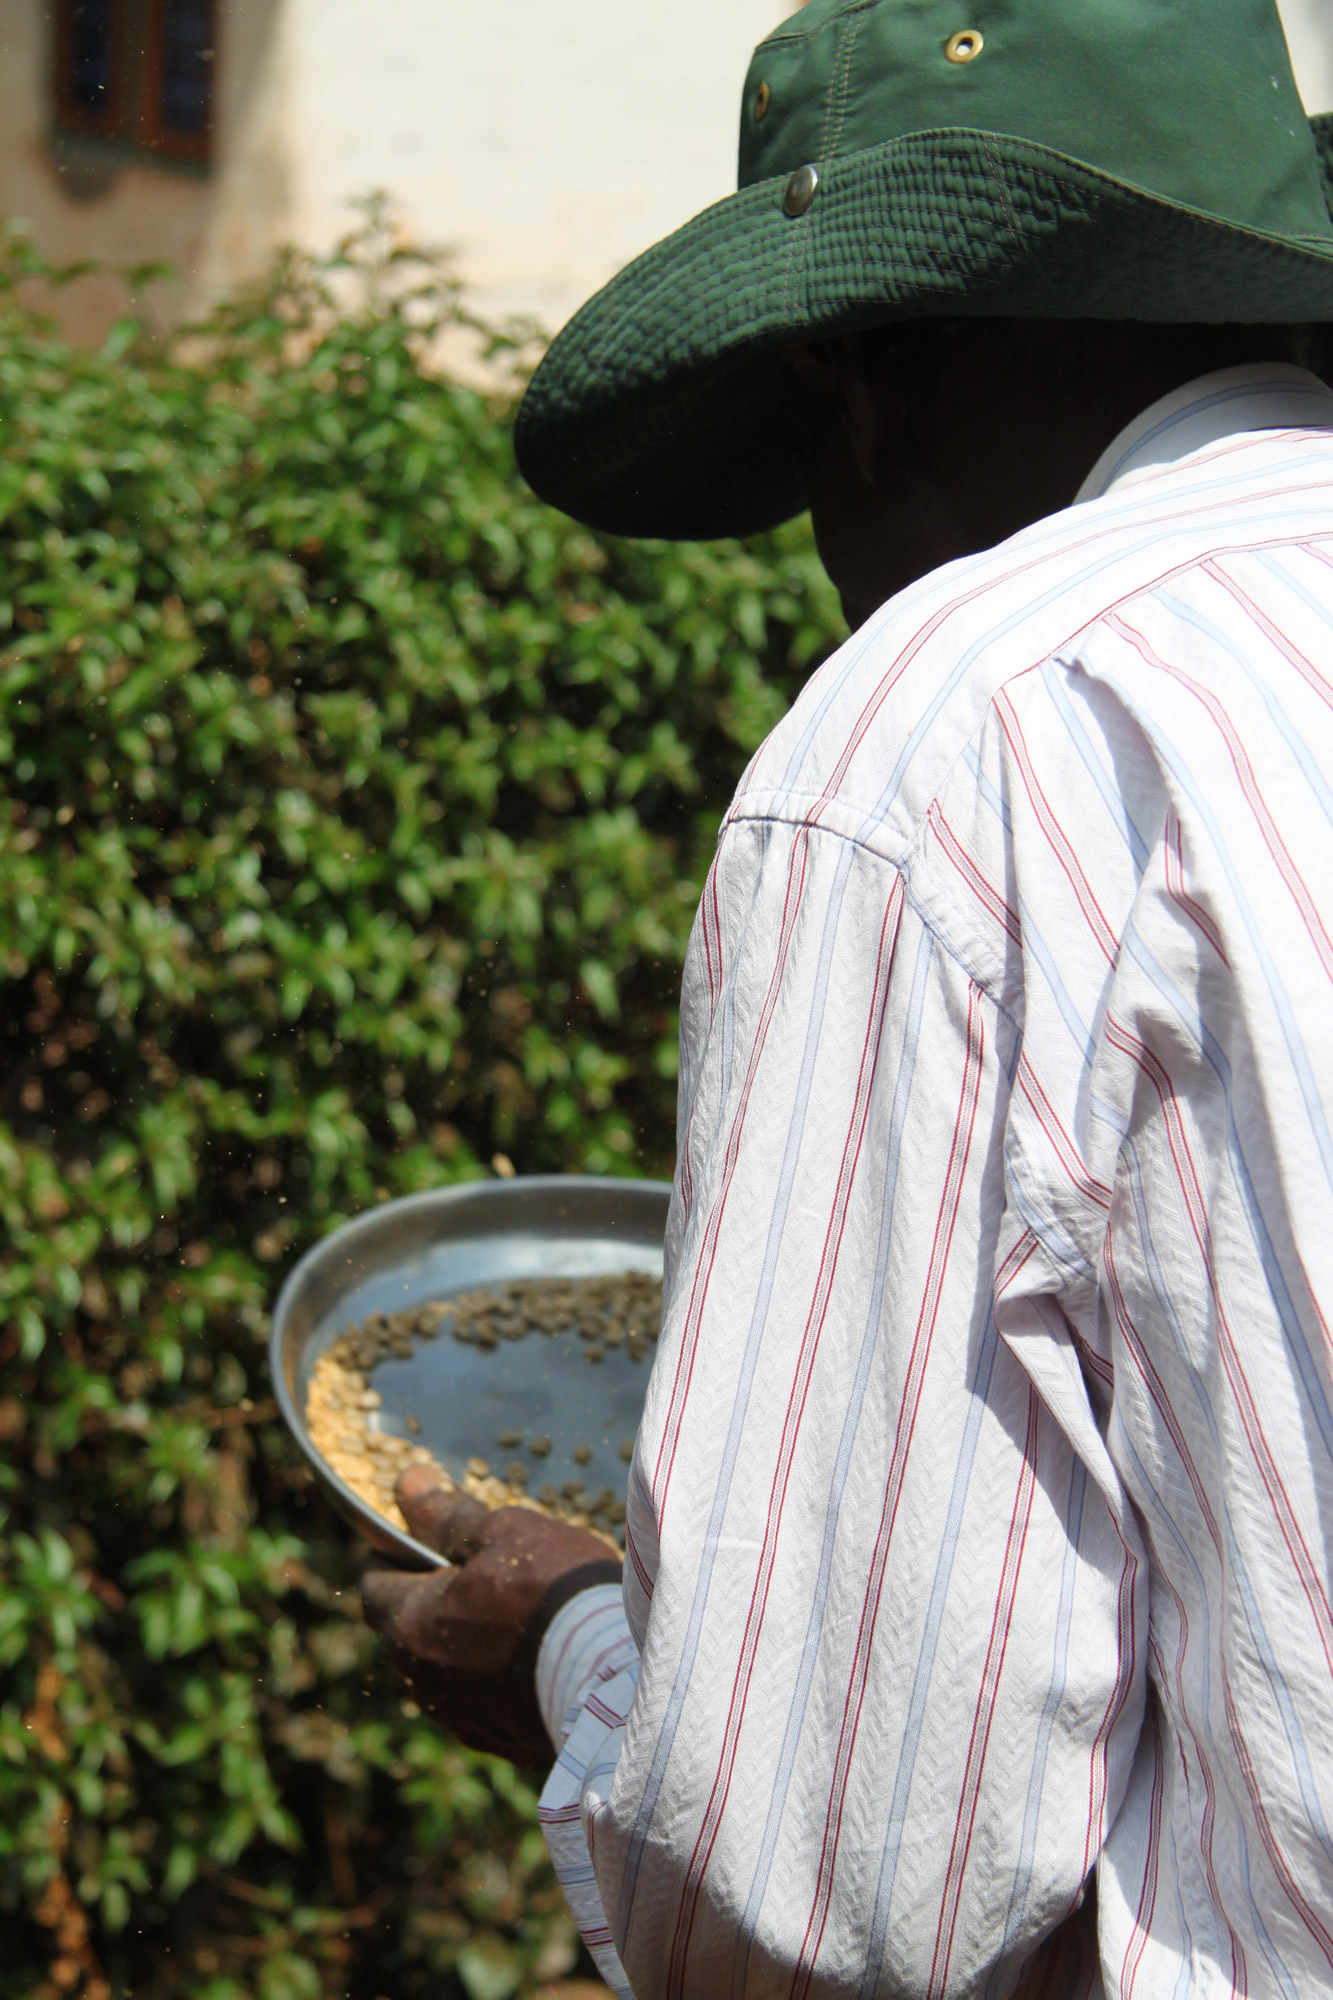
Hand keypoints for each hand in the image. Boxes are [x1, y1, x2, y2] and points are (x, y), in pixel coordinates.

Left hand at [361, 1465, 622, 1767]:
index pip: (374, 1585)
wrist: (613, 1678)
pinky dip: (497, 1676)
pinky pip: (485, 1701)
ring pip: (445, 1669)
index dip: (392, 1554)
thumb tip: (407, 1484)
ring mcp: (462, 1718)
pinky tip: (535, 1655)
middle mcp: (423, 1680)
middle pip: (409, 1629)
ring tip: (514, 1613)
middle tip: (476, 1568)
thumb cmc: (553, 1592)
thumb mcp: (503, 1534)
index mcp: (411, 1625)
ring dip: (464, 1641)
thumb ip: (451, 1516)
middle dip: (431, 1598)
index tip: (417, 1535)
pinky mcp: (502, 1741)